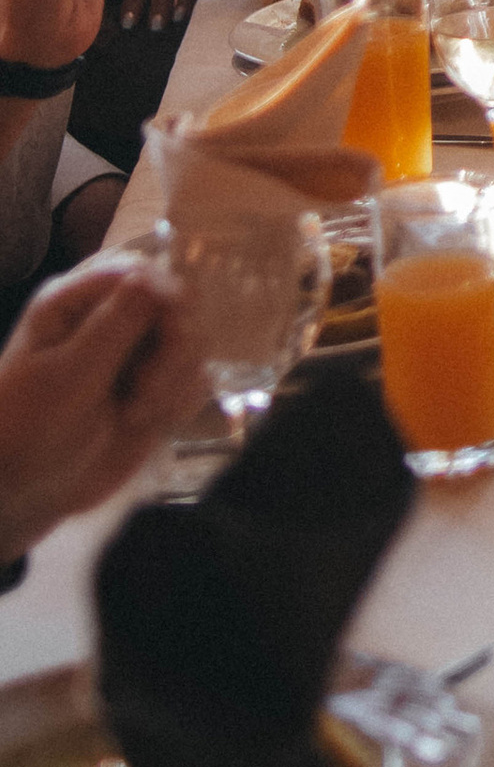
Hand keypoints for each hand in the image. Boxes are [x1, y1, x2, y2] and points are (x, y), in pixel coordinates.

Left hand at [0, 253, 202, 558]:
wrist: (27, 493)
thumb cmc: (31, 428)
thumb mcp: (69, 375)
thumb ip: (114, 325)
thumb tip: (154, 276)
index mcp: (76, 302)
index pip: (139, 273)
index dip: (167, 295)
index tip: (176, 328)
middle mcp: (109, 320)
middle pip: (177, 305)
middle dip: (173, 347)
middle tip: (147, 385)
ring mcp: (134, 356)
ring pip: (191, 344)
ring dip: (174, 381)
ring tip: (137, 412)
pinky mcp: (154, 390)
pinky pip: (193, 380)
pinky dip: (179, 402)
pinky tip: (147, 422)